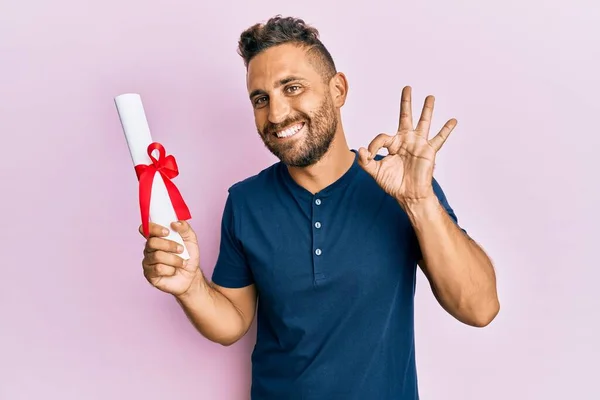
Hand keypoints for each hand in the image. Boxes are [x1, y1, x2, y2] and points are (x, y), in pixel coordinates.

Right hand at [140, 220, 200, 296]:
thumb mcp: (191, 239)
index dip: (154, 228)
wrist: (191, 275)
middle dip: (169, 245)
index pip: (146, 228)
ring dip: (174, 259)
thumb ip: (185, 228)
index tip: (167, 231)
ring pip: (157, 256)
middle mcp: (149, 248)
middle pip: (152, 242)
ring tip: (182, 262)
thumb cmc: (188, 256)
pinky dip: (170, 269)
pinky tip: (173, 271)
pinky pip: (158, 269)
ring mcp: (148, 261)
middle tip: (181, 250)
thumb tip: (175, 223)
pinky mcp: (149, 274)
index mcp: (157, 237)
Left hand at [358, 86, 456, 206]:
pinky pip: (439, 139)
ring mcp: (418, 144)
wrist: (408, 195)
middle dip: (406, 102)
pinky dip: (446, 130)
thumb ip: (365, 161)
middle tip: (407, 88)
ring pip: (423, 122)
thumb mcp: (375, 172)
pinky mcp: (429, 151)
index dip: (373, 145)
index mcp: (393, 144)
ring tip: (430, 97)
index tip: (370, 154)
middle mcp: (406, 140)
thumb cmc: (393, 183)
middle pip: (405, 117)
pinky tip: (453, 120)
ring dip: (427, 109)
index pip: (382, 137)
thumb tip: (360, 149)